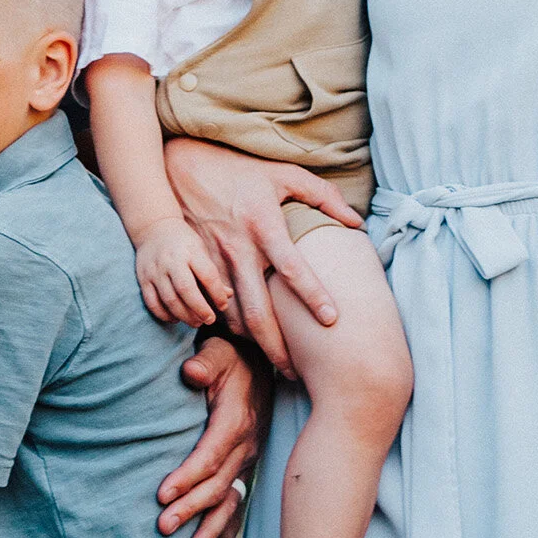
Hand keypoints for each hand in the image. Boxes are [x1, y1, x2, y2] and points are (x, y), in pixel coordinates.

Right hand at [135, 215, 232, 330]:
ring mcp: (155, 270)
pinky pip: (153, 302)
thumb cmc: (184, 243)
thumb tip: (228, 296)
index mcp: (191, 251)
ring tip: (196, 322)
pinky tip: (176, 319)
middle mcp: (172, 261)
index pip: (207, 276)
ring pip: (169, 299)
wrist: (153, 229)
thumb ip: (213, 274)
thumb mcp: (201, 251)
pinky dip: (164, 314)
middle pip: (186, 290)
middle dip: (200, 309)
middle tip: (210, 320)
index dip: (217, 294)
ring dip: (185, 315)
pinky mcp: (143, 279)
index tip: (222, 305)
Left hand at [159, 334, 270, 537]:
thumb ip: (205, 363)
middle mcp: (245, 447)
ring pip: (228, 503)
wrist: (260, 361)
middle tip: (162, 527)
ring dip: (209, 531)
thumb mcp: (218, 351)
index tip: (161, 494)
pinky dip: (226, 537)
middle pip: (216, 485)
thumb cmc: (231, 356)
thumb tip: (191, 371)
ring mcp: (247, 462)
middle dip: (190, 509)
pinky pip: (237, 508)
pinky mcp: (245, 470)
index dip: (187, 476)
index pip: (209, 455)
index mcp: (235, 421)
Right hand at [163, 138, 359, 373]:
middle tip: (295, 370)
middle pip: (258, 310)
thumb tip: (356, 222)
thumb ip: (324, 196)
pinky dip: (229, 327)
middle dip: (277, 347)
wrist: (181, 167)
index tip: (331, 320)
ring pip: (232, 317)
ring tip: (275, 361)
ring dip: (252, 344)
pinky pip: (213, 307)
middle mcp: (239, 248)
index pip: (293, 268)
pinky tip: (247, 338)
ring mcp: (214, 261)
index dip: (313, 296)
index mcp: (265, 225)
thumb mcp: (284, 174)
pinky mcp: (196, 268)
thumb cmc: (240, 171)